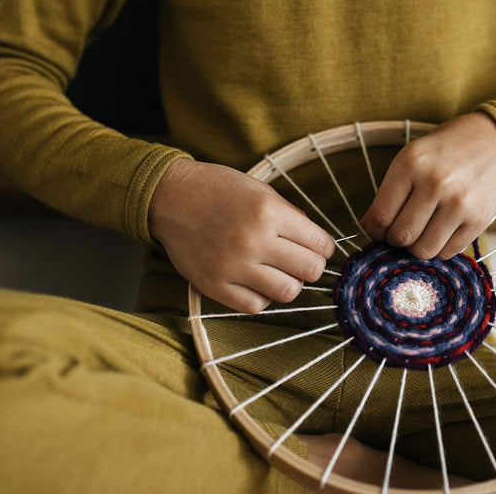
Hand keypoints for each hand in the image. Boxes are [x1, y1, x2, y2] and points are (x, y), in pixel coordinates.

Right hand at [148, 159, 335, 312]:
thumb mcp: (261, 191)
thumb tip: (318, 244)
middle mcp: (253, 240)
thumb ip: (291, 217)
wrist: (170, 197)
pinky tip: (256, 280)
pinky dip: (262, 296)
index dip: (324, 247)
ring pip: (288, 293)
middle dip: (311, 266)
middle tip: (301, 259)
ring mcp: (232, 266)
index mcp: (269, 212)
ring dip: (289, 282)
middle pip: (309, 271)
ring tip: (278, 270)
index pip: (319, 244)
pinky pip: (256, 306)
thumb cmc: (219, 189)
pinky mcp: (213, 285)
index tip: (319, 247)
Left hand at [361, 113, 495, 259]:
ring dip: (418, 247)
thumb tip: (371, 229)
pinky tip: (442, 229)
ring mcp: (459, 203)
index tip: (378, 230)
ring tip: (422, 231)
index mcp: (411, 164)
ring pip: (423, 250)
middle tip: (400, 232)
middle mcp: (435, 183)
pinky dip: (440, 247)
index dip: (374, 230)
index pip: (380, 216)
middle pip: (400, 237)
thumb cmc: (447, 150)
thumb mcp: (413, 156)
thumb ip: (391, 191)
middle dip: (395, 240)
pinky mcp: (479, 219)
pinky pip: (448, 252)